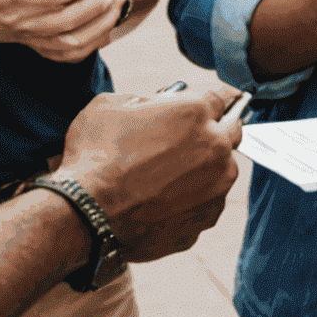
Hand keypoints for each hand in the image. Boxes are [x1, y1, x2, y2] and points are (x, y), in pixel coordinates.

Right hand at [0, 0, 125, 61]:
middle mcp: (22, 21)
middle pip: (72, 18)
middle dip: (100, 1)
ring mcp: (25, 37)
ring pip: (71, 41)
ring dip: (100, 25)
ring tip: (114, 5)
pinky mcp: (27, 45)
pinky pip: (62, 55)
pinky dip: (87, 46)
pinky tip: (101, 30)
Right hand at [62, 89, 242, 261]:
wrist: (84, 216)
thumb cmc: (94, 156)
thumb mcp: (112, 105)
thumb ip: (146, 100)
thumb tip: (156, 105)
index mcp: (196, 112)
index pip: (223, 95)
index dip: (215, 97)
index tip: (214, 101)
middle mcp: (215, 149)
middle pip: (233, 130)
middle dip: (217, 129)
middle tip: (192, 136)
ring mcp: (214, 189)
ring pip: (222, 171)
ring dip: (205, 168)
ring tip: (169, 175)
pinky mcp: (203, 221)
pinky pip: (205, 204)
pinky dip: (191, 201)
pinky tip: (162, 201)